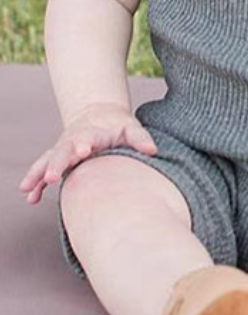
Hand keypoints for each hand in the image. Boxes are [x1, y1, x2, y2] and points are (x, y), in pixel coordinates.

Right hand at [19, 103, 156, 204]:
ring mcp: (64, 150)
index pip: (88, 137)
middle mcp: (74, 141)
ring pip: (48, 160)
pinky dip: (36, 183)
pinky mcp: (58, 159)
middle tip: (51, 176)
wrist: (100, 116)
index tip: (83, 150)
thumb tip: (152, 150)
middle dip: (57, 163)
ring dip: (39, 174)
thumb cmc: (119, 127)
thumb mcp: (130, 128)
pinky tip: (31, 198)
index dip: (84, 143)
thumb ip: (140, 139)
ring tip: (28, 189)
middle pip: (63, 151)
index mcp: (93, 133)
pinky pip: (44, 170)